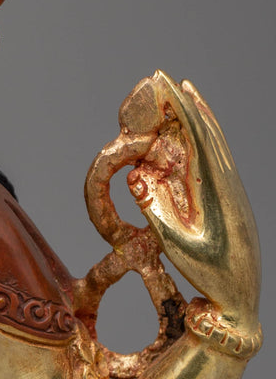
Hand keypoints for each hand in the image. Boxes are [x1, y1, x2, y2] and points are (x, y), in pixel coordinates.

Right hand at [123, 72, 259, 327]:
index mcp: (217, 191)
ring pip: (215, 141)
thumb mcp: (177, 246)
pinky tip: (202, 125)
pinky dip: (208, 134)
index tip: (163, 82)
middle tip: (163, 78)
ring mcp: (231, 188)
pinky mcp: (230, 196)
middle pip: (206, 131)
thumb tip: (134, 174)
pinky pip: (217, 156)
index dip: (179, 107)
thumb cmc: (210, 276)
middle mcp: (228, 183)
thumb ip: (155, 209)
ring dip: (197, 115)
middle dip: (184, 104)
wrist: (243, 300)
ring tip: (184, 89)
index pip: (197, 136)